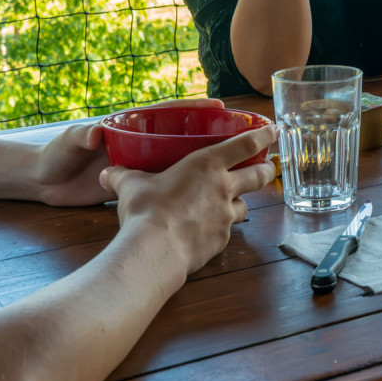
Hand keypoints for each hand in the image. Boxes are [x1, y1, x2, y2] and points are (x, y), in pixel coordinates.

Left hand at [32, 99, 223, 206]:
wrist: (44, 183)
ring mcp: (141, 167)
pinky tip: (205, 202)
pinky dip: (186, 193)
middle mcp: (141, 145)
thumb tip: (94, 134)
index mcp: (130, 128)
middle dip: (211, 138)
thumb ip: (81, 136)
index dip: (194, 110)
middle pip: (183, 139)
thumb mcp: (70, 143)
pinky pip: (168, 187)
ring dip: (205, 168)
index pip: (168, 114)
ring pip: (181, 165)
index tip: (220, 108)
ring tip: (234, 172)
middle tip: (242, 140)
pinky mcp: (137, 188)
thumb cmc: (57, 155)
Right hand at [100, 124, 279, 274]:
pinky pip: (227, 232)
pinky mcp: (221, 241)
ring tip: (230, 204)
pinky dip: (221, 229)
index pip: (245, 144)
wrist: (155, 250)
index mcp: (207, 165)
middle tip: (268, 166)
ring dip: (240, 203)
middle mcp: (224, 188)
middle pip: (258, 176)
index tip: (274, 130)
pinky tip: (207, 231)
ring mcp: (226, 217)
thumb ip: (123, 176)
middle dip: (266, 169)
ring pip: (244, 207)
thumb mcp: (131, 186)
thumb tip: (107, 173)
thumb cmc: (146, 209)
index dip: (263, 135)